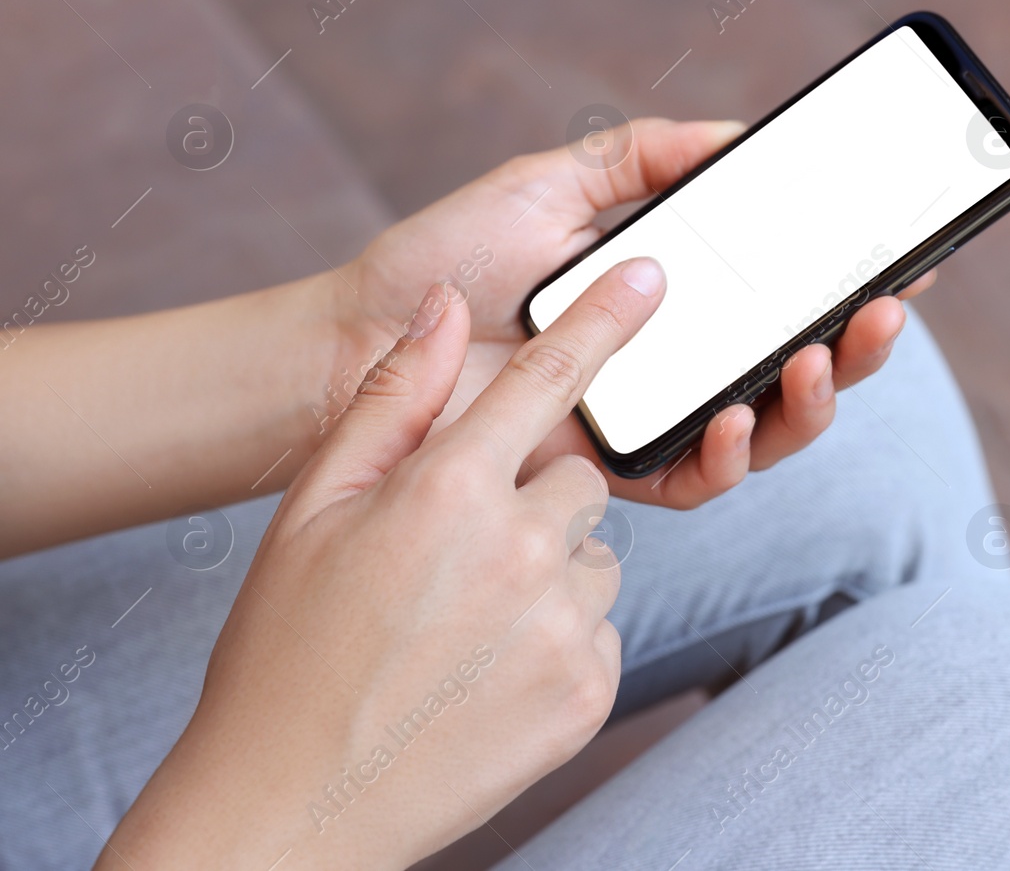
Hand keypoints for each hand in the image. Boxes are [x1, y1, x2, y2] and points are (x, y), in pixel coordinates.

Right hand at [102, 259, 668, 869]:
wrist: (292, 804)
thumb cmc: (287, 651)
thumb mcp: (314, 509)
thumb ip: (392, 400)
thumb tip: (443, 308)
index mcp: (449, 492)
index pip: (549, 379)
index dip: (604, 321)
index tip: (650, 277)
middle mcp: (522, 551)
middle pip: (579, 482)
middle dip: (533, 502)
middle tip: (457, 556)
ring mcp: (563, 627)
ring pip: (593, 558)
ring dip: (549, 573)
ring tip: (464, 624)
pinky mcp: (589, 691)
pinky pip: (601, 629)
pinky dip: (559, 638)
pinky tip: (489, 669)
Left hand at [337, 118, 935, 505]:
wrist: (367, 334)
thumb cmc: (453, 259)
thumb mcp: (557, 181)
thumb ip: (646, 157)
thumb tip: (739, 134)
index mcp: (676, 297)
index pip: (784, 296)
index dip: (847, 282)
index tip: (903, 255)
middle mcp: (677, 363)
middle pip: (797, 368)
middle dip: (856, 346)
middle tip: (885, 307)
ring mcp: (650, 420)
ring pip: (764, 432)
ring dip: (811, 402)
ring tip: (821, 358)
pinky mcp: (610, 471)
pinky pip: (693, 481)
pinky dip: (726, 455)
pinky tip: (731, 417)